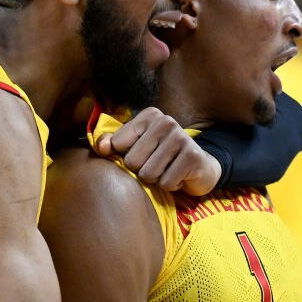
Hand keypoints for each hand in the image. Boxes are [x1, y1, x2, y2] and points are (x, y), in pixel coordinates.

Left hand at [95, 107, 220, 194]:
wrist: (199, 168)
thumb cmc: (162, 157)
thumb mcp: (137, 146)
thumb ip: (113, 143)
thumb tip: (101, 147)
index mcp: (149, 115)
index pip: (118, 144)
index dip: (126, 157)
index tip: (143, 154)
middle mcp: (166, 121)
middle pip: (132, 161)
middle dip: (142, 171)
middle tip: (157, 165)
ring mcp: (181, 137)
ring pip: (148, 174)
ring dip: (156, 180)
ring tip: (168, 171)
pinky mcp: (192, 156)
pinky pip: (166, 183)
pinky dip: (171, 186)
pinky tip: (179, 176)